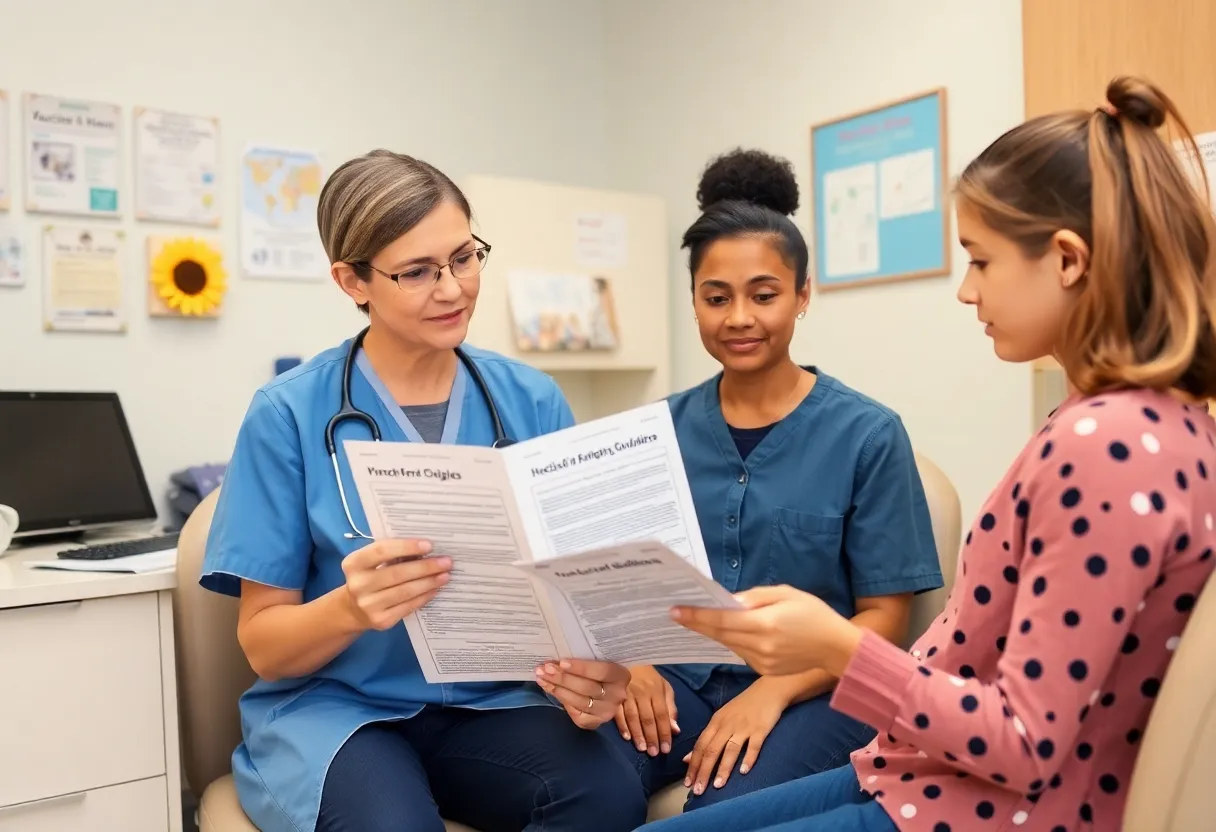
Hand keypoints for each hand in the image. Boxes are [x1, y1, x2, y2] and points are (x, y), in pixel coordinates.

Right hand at [340, 539, 451, 630]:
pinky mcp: (380, 620)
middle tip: (446, 562)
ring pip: (405, 591)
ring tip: (445, 575)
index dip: (407, 546)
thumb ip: (392, 554)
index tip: (429, 545)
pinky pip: (408, 606)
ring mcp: (368, 605)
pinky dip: (424, 596)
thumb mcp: (372, 562)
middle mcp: (358, 585)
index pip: (381, 550)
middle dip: (425, 567)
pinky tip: (435, 589)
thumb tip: (427, 550)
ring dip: (429, 582)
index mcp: (354, 563)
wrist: (354, 609)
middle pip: (397, 573)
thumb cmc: (370, 576)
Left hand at [536, 659, 629, 729]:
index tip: (561, 662)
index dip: (581, 668)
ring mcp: (607, 711)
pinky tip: (550, 690)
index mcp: (621, 675)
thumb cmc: (601, 670)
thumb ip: (588, 658)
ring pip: (579, 701)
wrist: (611, 690)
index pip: (601, 671)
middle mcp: (617, 695)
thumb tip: (560, 657)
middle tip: (544, 669)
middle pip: (587, 688)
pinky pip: (576, 714)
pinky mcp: (596, 722)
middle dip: (563, 678)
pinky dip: (561, 701)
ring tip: (542, 678)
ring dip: (557, 689)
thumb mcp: (601, 661)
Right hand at [613, 665, 679, 755]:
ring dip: (638, 734)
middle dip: (652, 737)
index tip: (666, 749)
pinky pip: (617, 712)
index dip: (665, 732)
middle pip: (648, 718)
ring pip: (633, 717)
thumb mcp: (664, 687)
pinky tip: (626, 737)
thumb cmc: (647, 676)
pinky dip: (622, 725)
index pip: (662, 715)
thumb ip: (670, 707)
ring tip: (642, 748)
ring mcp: (626, 693)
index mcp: (656, 690)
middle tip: (654, 753)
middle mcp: (642, 692)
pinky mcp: (613, 695)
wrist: (625, 657)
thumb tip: (675, 730)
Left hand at [672, 585, 862, 676]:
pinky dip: (733, 641)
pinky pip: (741, 652)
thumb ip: (755, 597)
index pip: (722, 621)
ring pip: (729, 644)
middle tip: (676, 613)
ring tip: (696, 619)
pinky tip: (727, 631)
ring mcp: (762, 662)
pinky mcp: (764, 670)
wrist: (836, 647)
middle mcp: (761, 646)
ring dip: (713, 632)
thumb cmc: (813, 613)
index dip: (697, 616)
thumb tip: (728, 602)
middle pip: (720, 634)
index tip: (675, 611)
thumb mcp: (786, 594)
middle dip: (698, 624)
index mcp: (766, 624)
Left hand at [683, 680, 786, 794]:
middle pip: (712, 750)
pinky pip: (754, 746)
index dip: (693, 765)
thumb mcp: (721, 719)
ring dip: (723, 768)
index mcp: (716, 722)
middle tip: (698, 790)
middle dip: (703, 771)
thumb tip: (686, 759)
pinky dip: (748, 758)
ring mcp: (744, 727)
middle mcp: (727, 725)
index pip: (700, 746)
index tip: (687, 783)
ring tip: (717, 785)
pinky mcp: (761, 729)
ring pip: (731, 750)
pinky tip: (743, 771)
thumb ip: (706, 738)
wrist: (767, 691)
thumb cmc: (742, 707)